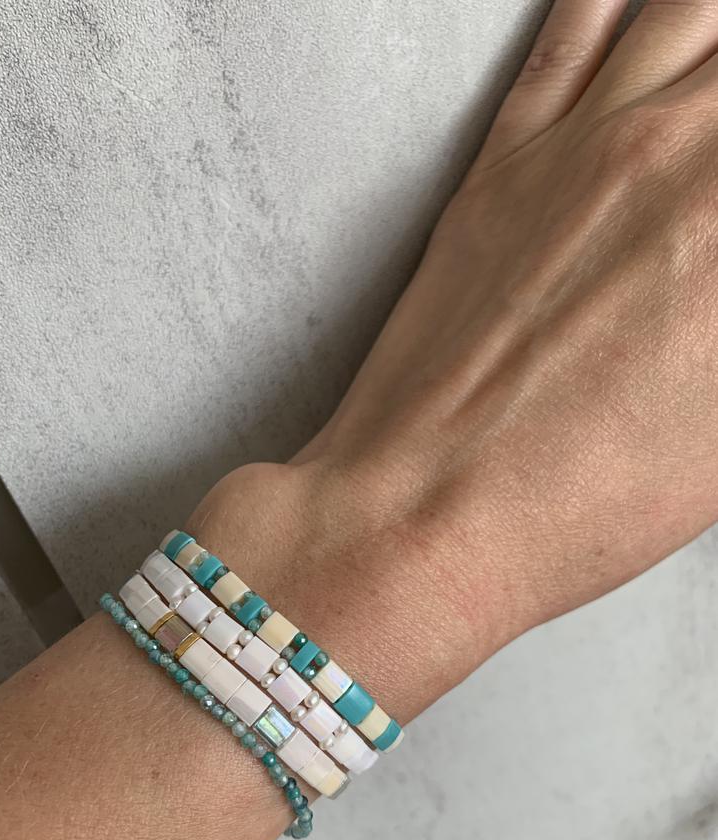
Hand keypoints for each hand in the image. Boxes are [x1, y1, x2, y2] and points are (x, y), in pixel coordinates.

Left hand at [191, 0, 717, 718]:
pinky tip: (645, 1)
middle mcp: (681, 157)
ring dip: (712, 29)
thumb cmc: (577, 501)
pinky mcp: (506, 161)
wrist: (428, 511)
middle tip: (717, 173)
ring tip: (711, 64)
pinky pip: (576, 25)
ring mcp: (585, 144)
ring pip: (689, 8)